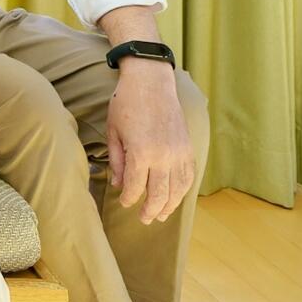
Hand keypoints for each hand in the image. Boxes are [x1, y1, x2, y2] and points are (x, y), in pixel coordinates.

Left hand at [107, 63, 193, 224]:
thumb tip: (119, 185)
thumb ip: (117, 161)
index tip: (125, 203)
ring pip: (178, 189)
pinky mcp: (188, 147)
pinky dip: (183, 189)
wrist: (151, 81)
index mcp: (141, 153)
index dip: (129, 199)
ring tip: (161, 215)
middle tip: (144, 219)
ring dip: (170, 205)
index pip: (135, 187)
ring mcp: (179, 152)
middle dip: (150, 210)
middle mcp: (163, 156)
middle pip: (159, 194)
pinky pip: (189, 175)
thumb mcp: (113, 132)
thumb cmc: (126, 104)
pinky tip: (176, 196)